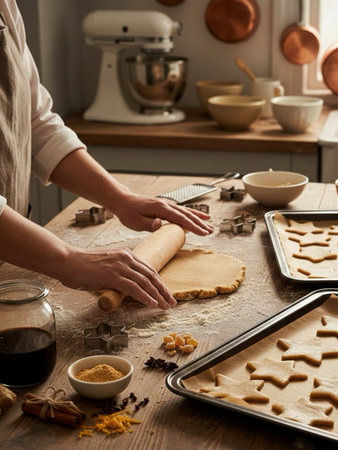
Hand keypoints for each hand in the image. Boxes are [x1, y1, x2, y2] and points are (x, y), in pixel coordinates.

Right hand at [61, 246, 175, 309]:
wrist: (66, 261)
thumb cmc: (82, 266)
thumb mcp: (106, 267)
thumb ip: (118, 274)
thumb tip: (127, 288)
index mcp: (126, 255)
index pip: (149, 270)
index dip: (159, 283)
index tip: (166, 293)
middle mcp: (126, 258)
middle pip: (151, 275)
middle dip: (163, 290)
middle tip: (172, 302)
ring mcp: (120, 265)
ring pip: (145, 282)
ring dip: (158, 296)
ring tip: (166, 306)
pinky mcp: (113, 275)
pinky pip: (134, 287)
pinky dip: (144, 296)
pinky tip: (152, 304)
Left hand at [114, 192, 213, 234]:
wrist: (124, 202)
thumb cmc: (128, 212)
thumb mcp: (135, 222)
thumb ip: (149, 224)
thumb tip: (160, 224)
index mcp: (161, 208)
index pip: (180, 219)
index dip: (193, 226)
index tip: (203, 233)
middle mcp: (166, 205)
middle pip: (187, 215)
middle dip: (200, 224)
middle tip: (211, 231)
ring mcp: (167, 205)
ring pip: (187, 213)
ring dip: (199, 220)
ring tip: (210, 226)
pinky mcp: (166, 207)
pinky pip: (183, 211)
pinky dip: (193, 214)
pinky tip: (201, 217)